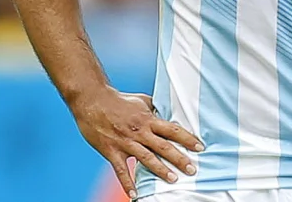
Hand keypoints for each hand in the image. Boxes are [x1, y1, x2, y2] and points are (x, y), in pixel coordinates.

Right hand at [70, 88, 203, 197]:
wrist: (92, 99)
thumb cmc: (117, 99)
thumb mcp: (140, 100)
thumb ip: (154, 108)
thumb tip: (168, 112)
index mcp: (147, 119)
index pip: (172, 130)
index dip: (187, 138)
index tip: (200, 147)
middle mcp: (139, 131)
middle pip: (163, 146)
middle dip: (179, 158)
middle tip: (192, 169)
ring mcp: (125, 142)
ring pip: (146, 158)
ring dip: (160, 170)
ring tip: (173, 180)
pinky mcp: (111, 150)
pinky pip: (121, 170)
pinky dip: (128, 183)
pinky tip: (135, 195)